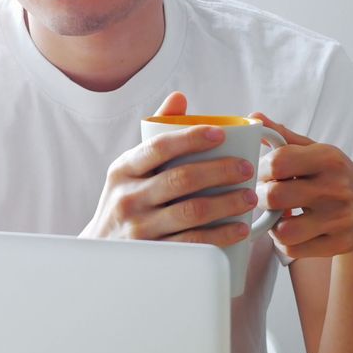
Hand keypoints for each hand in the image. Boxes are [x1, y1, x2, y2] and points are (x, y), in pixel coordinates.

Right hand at [80, 92, 259, 246]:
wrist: (103, 254)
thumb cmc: (126, 201)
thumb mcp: (130, 169)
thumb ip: (156, 133)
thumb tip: (179, 98)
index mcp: (123, 169)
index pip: (158, 147)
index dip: (191, 138)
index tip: (220, 134)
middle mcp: (128, 197)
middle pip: (181, 179)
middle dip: (220, 171)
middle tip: (246, 168)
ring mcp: (139, 228)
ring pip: (191, 212)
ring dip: (226, 203)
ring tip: (249, 197)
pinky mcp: (154, 254)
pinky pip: (193, 243)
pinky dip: (220, 235)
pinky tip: (239, 228)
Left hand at [250, 112, 352, 257]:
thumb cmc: (334, 175)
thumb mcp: (314, 150)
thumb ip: (282, 136)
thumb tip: (253, 117)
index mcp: (328, 158)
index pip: (278, 161)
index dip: (261, 169)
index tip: (263, 174)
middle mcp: (336, 187)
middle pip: (276, 196)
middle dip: (262, 197)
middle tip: (265, 196)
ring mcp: (339, 218)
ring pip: (283, 230)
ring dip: (273, 224)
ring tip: (278, 215)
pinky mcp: (338, 243)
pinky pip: (293, 249)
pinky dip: (285, 242)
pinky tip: (290, 230)